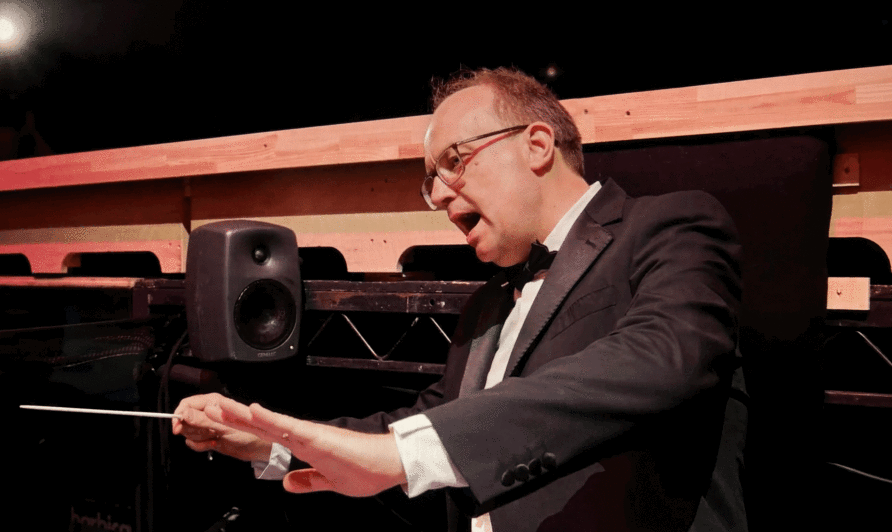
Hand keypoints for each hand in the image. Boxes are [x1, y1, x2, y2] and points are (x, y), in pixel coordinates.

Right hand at [172, 393, 272, 462]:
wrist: (258, 448)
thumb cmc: (247, 432)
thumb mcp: (223, 426)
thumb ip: (202, 420)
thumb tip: (183, 414)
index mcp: (212, 402)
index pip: (186, 404)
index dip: (179, 415)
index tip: (177, 429)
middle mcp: (208, 412)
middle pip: (185, 419)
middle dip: (193, 429)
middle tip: (208, 432)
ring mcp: (207, 426)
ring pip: (188, 432)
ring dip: (199, 438)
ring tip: (214, 438)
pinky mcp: (208, 437)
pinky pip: (193, 442)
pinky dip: (201, 446)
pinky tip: (214, 444)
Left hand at [206, 396, 406, 496]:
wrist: (389, 465)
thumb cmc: (366, 471)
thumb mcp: (330, 482)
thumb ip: (309, 481)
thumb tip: (289, 483)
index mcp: (306, 447)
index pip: (269, 437)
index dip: (247, 429)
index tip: (227, 424)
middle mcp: (304, 437)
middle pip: (263, 426)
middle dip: (236, 418)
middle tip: (211, 408)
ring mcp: (309, 435)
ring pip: (270, 423)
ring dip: (244, 415)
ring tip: (221, 406)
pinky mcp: (317, 436)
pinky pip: (287, 427)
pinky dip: (269, 418)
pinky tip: (254, 411)